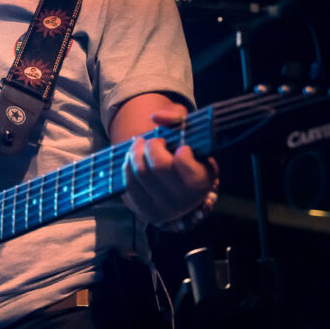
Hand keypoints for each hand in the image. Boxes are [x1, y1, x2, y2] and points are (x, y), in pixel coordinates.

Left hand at [121, 104, 218, 226]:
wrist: (174, 182)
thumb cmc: (182, 151)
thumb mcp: (188, 132)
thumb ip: (177, 116)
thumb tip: (156, 117)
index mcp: (202, 182)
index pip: (184, 161)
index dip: (179, 149)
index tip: (179, 147)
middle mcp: (185, 200)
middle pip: (158, 166)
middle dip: (151, 145)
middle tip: (154, 141)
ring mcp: (164, 210)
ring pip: (140, 174)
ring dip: (135, 152)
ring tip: (140, 145)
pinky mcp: (145, 212)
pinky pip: (128, 185)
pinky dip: (127, 167)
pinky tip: (133, 160)